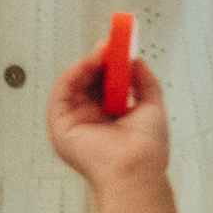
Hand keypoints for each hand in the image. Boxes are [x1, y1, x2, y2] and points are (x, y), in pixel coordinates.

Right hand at [46, 39, 172, 190]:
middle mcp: (92, 120)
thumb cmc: (147, 149)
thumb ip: (144, 81)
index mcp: (111, 119)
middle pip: (87, 82)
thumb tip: (136, 60)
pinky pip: (60, 94)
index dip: (110, 65)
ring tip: (101, 53)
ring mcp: (75, 123)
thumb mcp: (152, 105)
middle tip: (109, 46)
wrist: (136, 167)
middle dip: (98, 61)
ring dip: (86, 65)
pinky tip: (87, 64)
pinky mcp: (60, 127)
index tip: (118, 48)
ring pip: (73, 85)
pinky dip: (72, 74)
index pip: (105, 85)